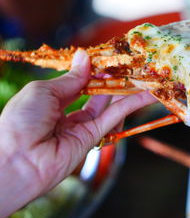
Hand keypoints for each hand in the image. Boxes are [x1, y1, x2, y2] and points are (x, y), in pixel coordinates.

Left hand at [0, 50, 155, 217]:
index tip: (110, 59)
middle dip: (114, 80)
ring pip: (110, 106)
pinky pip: (114, 118)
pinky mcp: (94, 138)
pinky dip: (131, 105)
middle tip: (132, 65)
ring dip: (128, 91)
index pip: (78, 83)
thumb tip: (85, 57)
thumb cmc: (21, 121)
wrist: (16, 160)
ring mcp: (82, 128)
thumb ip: (71, 78)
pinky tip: (146, 95)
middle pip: (97, 94)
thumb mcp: (43, 91)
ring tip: (145, 76)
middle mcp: (69, 114)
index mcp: (51, 101)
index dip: (94, 71)